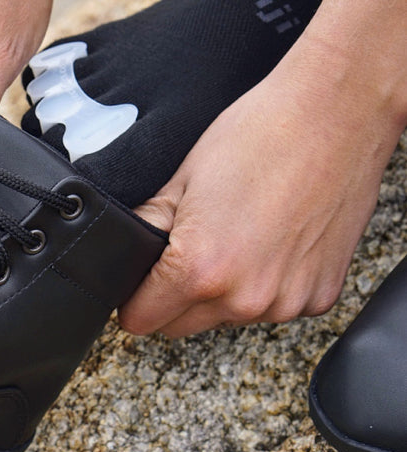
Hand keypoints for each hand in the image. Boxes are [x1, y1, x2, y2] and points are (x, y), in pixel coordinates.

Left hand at [118, 38, 406, 337]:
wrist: (336, 115)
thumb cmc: (259, 136)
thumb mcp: (180, 179)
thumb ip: (146, 227)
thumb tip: (125, 252)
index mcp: (200, 271)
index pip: (142, 320)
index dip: (134, 300)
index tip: (139, 283)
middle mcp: (245, 298)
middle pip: (181, 327)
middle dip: (172, 299)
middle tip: (185, 251)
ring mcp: (286, 302)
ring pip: (226, 318)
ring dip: (220, 293)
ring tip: (235, 236)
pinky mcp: (319, 296)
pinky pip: (272, 307)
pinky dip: (265, 285)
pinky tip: (271, 241)